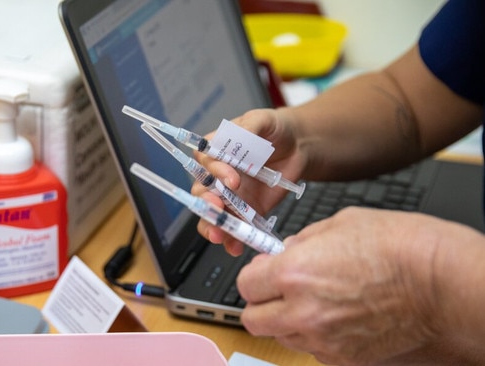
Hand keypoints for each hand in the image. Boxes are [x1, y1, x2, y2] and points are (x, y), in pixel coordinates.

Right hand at [192, 108, 304, 254]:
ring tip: (220, 235)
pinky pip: (234, 226)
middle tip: (218, 208)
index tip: (231, 177)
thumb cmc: (275, 129)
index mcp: (215, 150)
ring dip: (213, 225)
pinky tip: (235, 246)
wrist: (298, 148)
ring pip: (212, 214)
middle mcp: (217, 175)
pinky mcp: (245, 211)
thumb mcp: (263, 120)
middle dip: (207, 203)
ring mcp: (230, 195)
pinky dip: (233, 239)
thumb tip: (240, 136)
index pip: (204, 161)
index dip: (214, 171)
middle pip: (202, 191)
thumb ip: (250, 127)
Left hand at [236, 207, 467, 364]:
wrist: (443, 282)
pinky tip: (336, 316)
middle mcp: (302, 312)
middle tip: (279, 289)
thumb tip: (285, 251)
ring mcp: (324, 340)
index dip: (255, 275)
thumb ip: (302, 241)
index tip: (265, 271)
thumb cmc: (400, 247)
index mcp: (294, 273)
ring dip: (287, 321)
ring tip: (314, 301)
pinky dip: (315, 335)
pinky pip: (312, 350)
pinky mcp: (345, 358)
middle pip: (253, 319)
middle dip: (262, 302)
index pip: (245, 285)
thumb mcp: (341, 223)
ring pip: (281, 337)